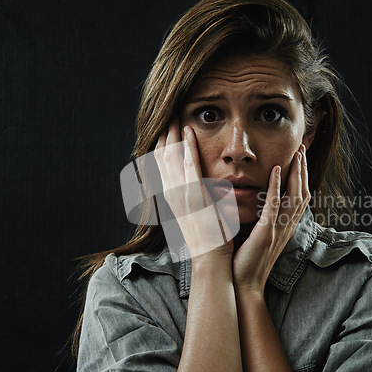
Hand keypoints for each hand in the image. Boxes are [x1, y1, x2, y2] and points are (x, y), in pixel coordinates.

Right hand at [154, 119, 232, 260]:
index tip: (166, 124)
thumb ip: (195, 197)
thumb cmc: (208, 239)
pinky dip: (187, 147)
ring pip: (172, 155)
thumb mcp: (196, 215)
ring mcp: (181, 194)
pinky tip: (189, 131)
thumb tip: (200, 185)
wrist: (209, 260)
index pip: (162, 164)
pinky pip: (189, 165)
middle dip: (164, 131)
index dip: (162, 142)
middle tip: (166, 110)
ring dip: (173, 132)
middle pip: (162, 155)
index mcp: (171, 197)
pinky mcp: (194, 196)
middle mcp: (171, 193)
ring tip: (174, 112)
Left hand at [232, 144, 309, 294]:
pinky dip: (277, 186)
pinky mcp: (266, 232)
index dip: (302, 177)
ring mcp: (278, 229)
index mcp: (285, 227)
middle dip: (303, 170)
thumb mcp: (258, 236)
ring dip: (296, 173)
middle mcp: (286, 227)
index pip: (299, 197)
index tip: (299, 159)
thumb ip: (260, 218)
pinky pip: (275, 206)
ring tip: (296, 154)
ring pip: (294, 196)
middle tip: (302, 149)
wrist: (244, 284)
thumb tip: (252, 200)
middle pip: (302, 192)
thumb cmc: (247, 261)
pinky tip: (276, 170)